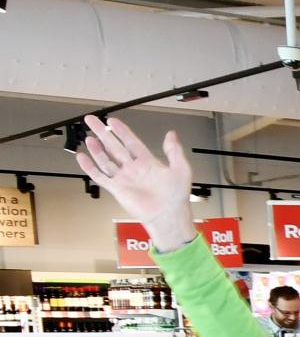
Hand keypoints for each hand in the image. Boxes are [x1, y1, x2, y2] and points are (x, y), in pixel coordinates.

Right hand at [74, 115, 196, 250]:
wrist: (168, 216)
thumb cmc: (176, 196)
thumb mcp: (181, 169)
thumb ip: (174, 151)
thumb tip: (171, 134)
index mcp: (148, 162)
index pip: (131, 142)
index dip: (121, 131)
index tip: (112, 121)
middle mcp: (133, 169)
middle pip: (114, 146)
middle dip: (103, 133)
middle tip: (92, 120)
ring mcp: (124, 178)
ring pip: (105, 160)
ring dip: (96, 149)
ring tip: (89, 137)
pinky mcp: (117, 189)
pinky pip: (100, 176)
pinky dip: (90, 167)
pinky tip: (82, 157)